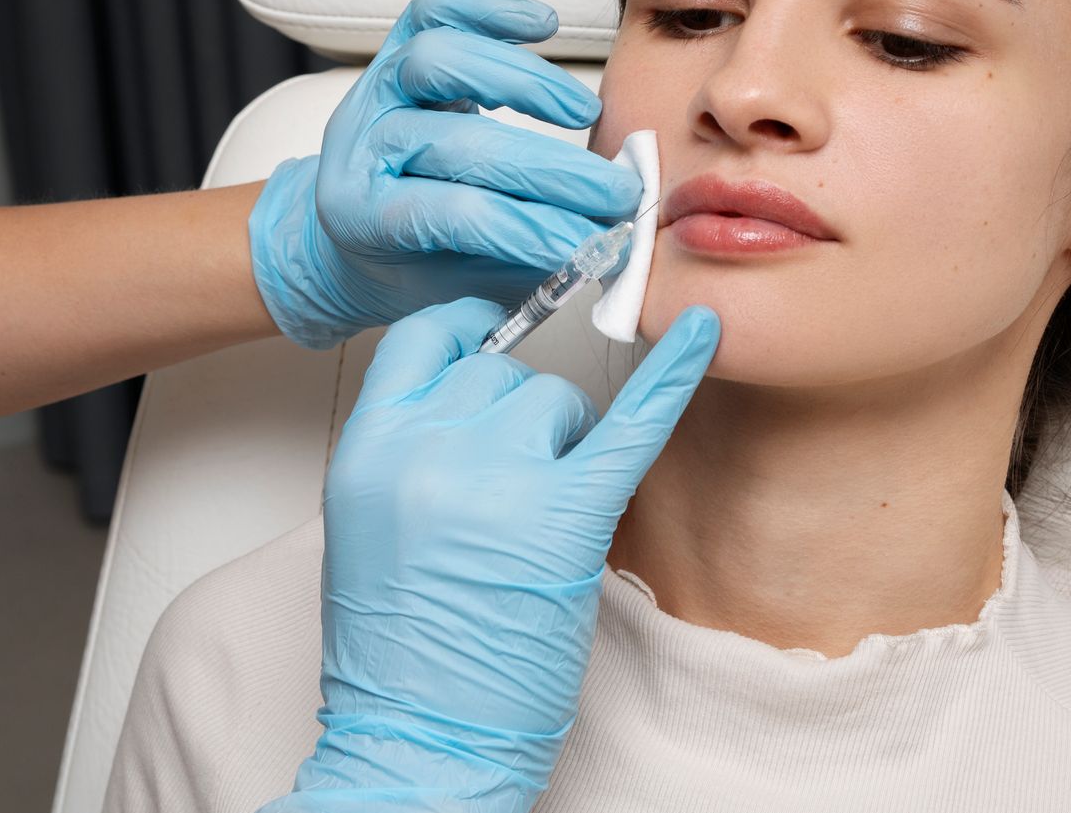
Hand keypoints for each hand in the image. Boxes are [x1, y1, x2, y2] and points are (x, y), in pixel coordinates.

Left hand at [247, 0, 641, 348]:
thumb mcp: (459, 289)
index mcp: (362, 218)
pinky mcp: (395, 52)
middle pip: (458, 143)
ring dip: (524, 83)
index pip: (457, 216)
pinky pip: (436, 10)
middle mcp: (358, 146)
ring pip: (438, 62)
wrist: (353, 234)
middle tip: (615, 192)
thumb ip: (522, 270)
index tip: (591, 247)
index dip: (530, 231)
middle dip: (551, 171)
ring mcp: (373, 92)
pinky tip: (543, 25)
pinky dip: (490, 9)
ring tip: (585, 114)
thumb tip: (604, 252)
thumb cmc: (416, 263)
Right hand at [265, 297, 720, 811]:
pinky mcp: (566, 518)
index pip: (424, 338)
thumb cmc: (394, 649)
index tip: (489, 340)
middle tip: (517, 485)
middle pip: (499, 371)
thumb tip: (471, 394)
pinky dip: (672, 378)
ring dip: (564, 439)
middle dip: (518, 414)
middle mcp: (428, 448)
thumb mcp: (365, 522)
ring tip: (543, 512)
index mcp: (368, 447)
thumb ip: (408, 446)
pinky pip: (629, 428)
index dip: (464, 335)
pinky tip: (705, 334)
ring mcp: (498, 479)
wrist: (417, 736)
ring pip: (555, 398)